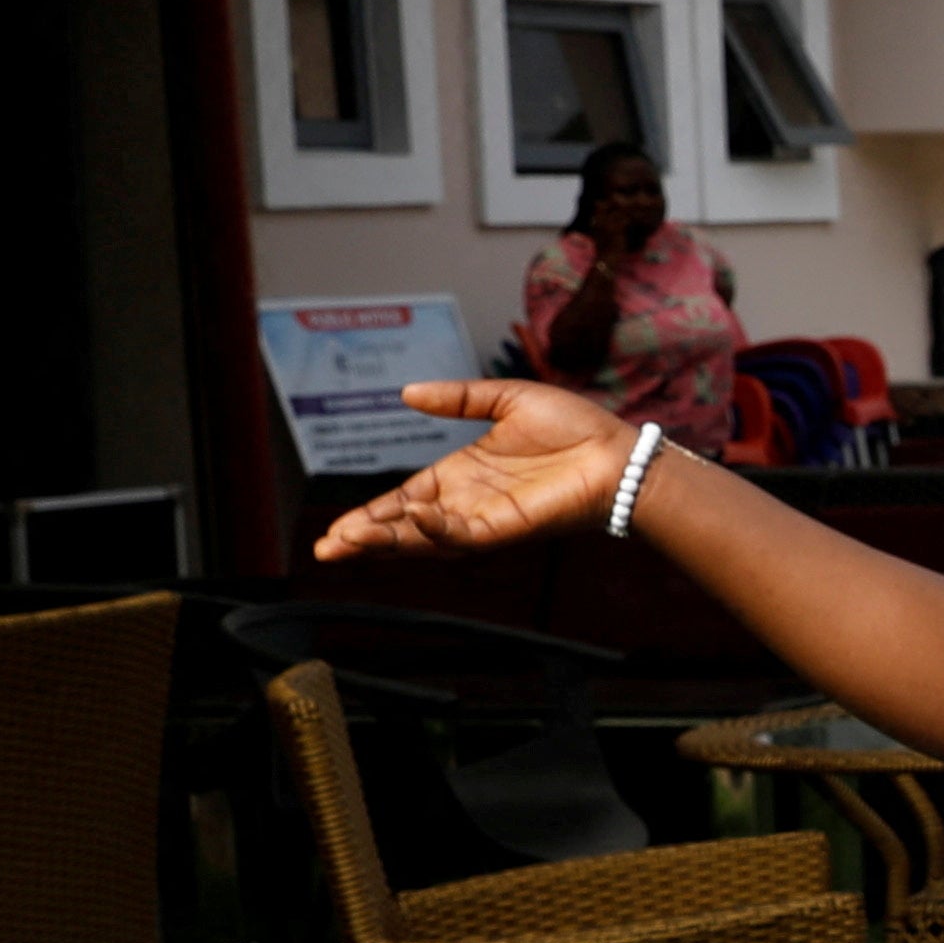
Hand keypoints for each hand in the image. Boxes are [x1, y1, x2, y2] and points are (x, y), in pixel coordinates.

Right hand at [313, 380, 631, 558]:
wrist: (617, 450)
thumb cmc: (574, 427)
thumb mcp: (504, 400)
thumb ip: (456, 398)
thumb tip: (407, 393)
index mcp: (461, 475)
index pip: (403, 500)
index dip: (370, 514)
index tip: (335, 529)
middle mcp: (466, 502)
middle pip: (404, 527)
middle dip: (364, 539)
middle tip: (326, 549)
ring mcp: (484, 518)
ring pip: (424, 539)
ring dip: (386, 541)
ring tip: (345, 544)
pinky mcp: (506, 528)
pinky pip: (462, 536)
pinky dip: (434, 530)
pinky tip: (409, 521)